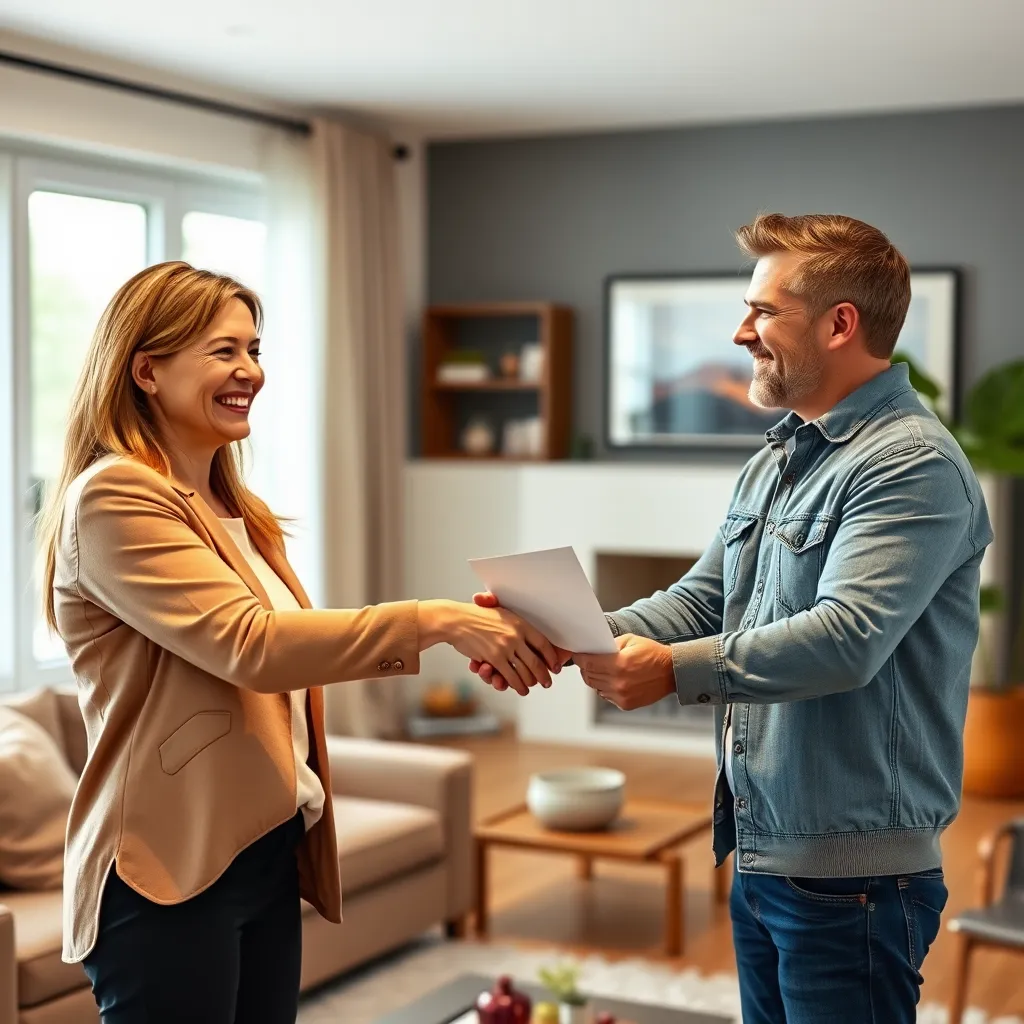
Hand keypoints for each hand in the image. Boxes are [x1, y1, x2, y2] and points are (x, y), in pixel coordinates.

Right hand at [418, 598, 559, 696]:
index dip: (551, 657)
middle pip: (537, 661)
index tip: (555, 665)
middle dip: (544, 675)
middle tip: (548, 682)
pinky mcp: (495, 659)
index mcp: (520, 624)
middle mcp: (516, 636)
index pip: (543, 643)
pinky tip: (521, 689)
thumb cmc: (476, 616)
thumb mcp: (500, 612)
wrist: (456, 620)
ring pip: (525, 672)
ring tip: (534, 686)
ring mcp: (506, 648)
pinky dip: (517, 685)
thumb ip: (514, 623)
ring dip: (531, 682)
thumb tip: (526, 633)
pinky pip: (511, 676)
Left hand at [574, 634, 674, 710]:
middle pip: (589, 676)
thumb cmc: (652, 653)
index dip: (579, 658)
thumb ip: (609, 645)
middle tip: (588, 662)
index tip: (577, 655)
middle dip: (586, 668)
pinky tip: (613, 680)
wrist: (671, 672)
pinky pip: (606, 696)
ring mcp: (621, 695)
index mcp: (619, 664)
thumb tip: (593, 650)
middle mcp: (618, 682)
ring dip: (595, 678)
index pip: (587, 663)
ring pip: (595, 687)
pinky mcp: (625, 704)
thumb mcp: (630, 640)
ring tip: (602, 670)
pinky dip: (605, 688)